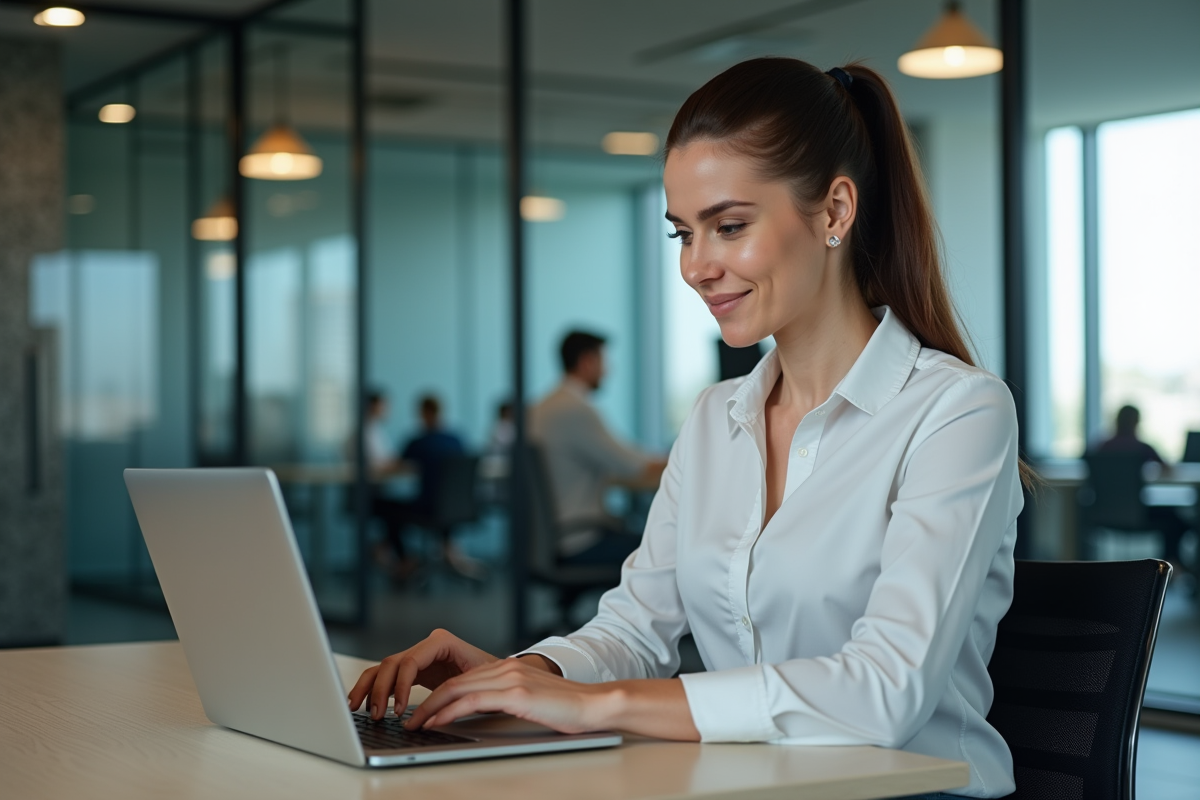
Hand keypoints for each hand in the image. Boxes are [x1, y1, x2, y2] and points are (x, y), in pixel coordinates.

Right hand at [348, 629, 499, 719]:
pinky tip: (366, 705)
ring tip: (358, 708)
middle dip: (380, 689)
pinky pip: (387, 676)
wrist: (500, 675)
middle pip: (391, 662)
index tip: (397, 709)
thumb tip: (434, 716)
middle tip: (376, 714)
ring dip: (369, 688)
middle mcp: (426, 645)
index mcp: (441, 642)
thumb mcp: (479, 683)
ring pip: (383, 667)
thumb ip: (456, 696)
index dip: (400, 685)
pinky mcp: (414, 670)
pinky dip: (374, 689)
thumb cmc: (494, 677)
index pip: (410, 660)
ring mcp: (418, 656)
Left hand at [405, 657, 615, 734]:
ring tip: (415, 724)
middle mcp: (506, 668)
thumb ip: (507, 698)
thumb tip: (483, 711)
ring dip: (431, 709)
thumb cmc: (568, 708)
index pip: (462, 679)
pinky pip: (471, 701)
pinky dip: (448, 712)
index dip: (438, 696)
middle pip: (453, 682)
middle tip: (409, 719)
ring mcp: (510, 679)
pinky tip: (436, 723)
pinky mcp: (515, 693)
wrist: (594, 704)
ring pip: (456, 690)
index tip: (423, 712)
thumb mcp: (531, 700)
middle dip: (427, 702)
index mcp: (508, 668)